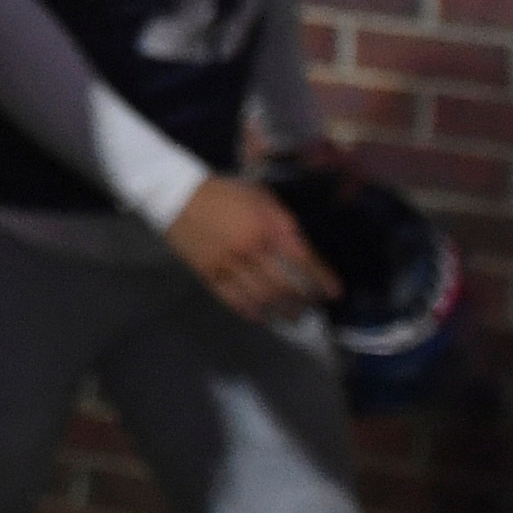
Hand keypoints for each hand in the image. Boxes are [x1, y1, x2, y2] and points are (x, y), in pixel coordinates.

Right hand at [165, 174, 339, 322]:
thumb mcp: (261, 197)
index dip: (322, 278)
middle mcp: (252, 248)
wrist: (178, 194)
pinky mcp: (210, 273)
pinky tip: (260, 316)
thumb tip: (299, 246)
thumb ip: (281, 222)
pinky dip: (250, 311)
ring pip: (261, 297)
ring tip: (292, 319)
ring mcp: (229, 263)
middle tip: (311, 309)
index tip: (334, 293)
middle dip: (303, 301)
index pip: (303, 259)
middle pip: (285, 285)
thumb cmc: (225, 193)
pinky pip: (233, 299)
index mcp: (268, 226)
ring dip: (280, 311)